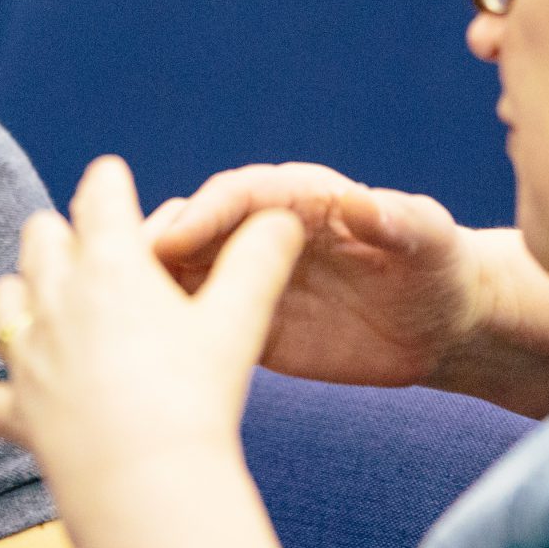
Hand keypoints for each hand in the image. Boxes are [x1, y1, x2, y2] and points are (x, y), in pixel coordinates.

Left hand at [0, 157, 300, 502]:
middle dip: (63, 233)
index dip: (110, 182)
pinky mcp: (17, 409)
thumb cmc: (194, 396)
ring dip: (24, 293)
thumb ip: (258, 262)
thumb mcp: (238, 322)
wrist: (144, 481)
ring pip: (6, 298)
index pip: (102, 195)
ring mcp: (28, 353)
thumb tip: (282, 217)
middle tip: (88, 245)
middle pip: (42, 235)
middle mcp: (56, 297)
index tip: (114, 179)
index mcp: (111, 264)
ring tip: (47, 304)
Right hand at [146, 163, 485, 389]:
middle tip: (117, 276)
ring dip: (145, 288)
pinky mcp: (243, 321)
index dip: (204, 213)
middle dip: (153, 246)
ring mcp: (246, 275)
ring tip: (109, 315)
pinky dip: (162, 329)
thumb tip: (359, 202)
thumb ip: (395, 218)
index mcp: (299, 197)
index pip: (239, 195)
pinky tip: (133, 352)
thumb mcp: (428, 239)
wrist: (440, 326)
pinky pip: (194, 321)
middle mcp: (260, 230)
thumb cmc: (437, 267)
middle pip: (192, 229)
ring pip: (180, 273)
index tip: (173, 236)